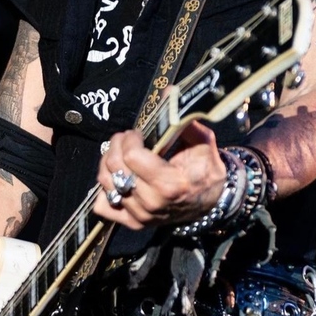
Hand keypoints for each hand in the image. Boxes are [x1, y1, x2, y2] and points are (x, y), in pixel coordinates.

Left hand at [93, 120, 226, 231]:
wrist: (212, 201)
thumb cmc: (206, 169)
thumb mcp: (202, 141)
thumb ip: (183, 119)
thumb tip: (169, 92)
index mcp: (170, 183)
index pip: (131, 156)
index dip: (130, 138)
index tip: (138, 133)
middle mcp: (152, 203)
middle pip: (115, 168)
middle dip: (116, 145)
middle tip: (126, 138)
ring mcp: (141, 216)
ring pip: (105, 184)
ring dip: (109, 163)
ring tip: (121, 154)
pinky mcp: (134, 223)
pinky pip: (103, 206)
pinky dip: (105, 190)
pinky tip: (119, 178)